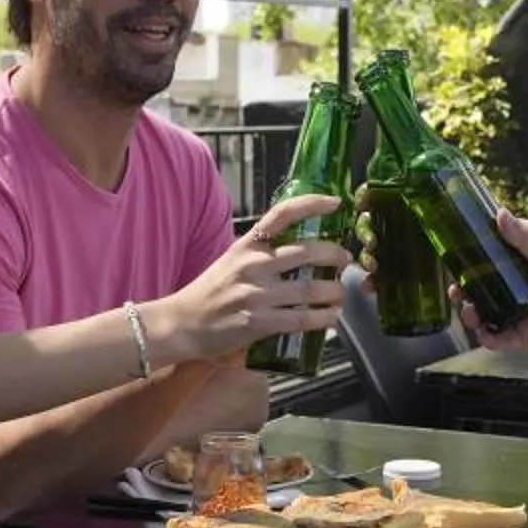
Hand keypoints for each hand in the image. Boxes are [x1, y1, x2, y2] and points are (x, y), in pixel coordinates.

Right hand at [152, 195, 346, 362]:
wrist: (181, 324)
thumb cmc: (210, 292)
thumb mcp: (232, 260)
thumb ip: (261, 254)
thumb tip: (301, 251)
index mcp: (247, 245)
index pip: (282, 214)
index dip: (312, 203)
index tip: (336, 203)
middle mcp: (252, 264)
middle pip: (307, 251)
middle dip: (335, 255)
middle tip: (345, 260)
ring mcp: (256, 294)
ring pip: (310, 288)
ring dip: (334, 291)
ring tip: (340, 294)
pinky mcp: (258, 322)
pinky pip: (301, 318)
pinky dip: (323, 318)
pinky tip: (331, 318)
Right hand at [459, 212, 527, 356]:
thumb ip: (525, 240)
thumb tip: (500, 213)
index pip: (493, 270)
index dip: (473, 269)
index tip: (458, 263)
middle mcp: (524, 297)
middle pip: (486, 296)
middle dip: (466, 295)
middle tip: (456, 290)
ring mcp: (526, 319)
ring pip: (489, 319)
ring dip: (473, 316)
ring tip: (469, 310)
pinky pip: (501, 341)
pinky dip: (488, 337)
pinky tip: (482, 331)